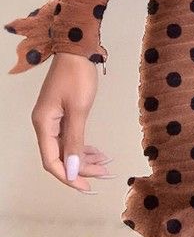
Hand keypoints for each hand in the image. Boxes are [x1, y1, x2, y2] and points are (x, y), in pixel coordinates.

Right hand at [30, 52, 113, 192]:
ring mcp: (53, 118)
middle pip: (60, 156)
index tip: (88, 187)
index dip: (68, 177)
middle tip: (105, 174)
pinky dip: (84, 145)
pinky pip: (71, 136)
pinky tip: (99, 151)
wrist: (77, 48)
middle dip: (82, 168)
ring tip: (106, 164)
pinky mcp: (63, 112)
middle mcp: (45, 124)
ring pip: (67, 147)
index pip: (51, 161)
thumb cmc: (77, 76)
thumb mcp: (79, 109)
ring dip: (85, 157)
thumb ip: (75, 141)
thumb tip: (71, 170)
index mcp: (44, 124)